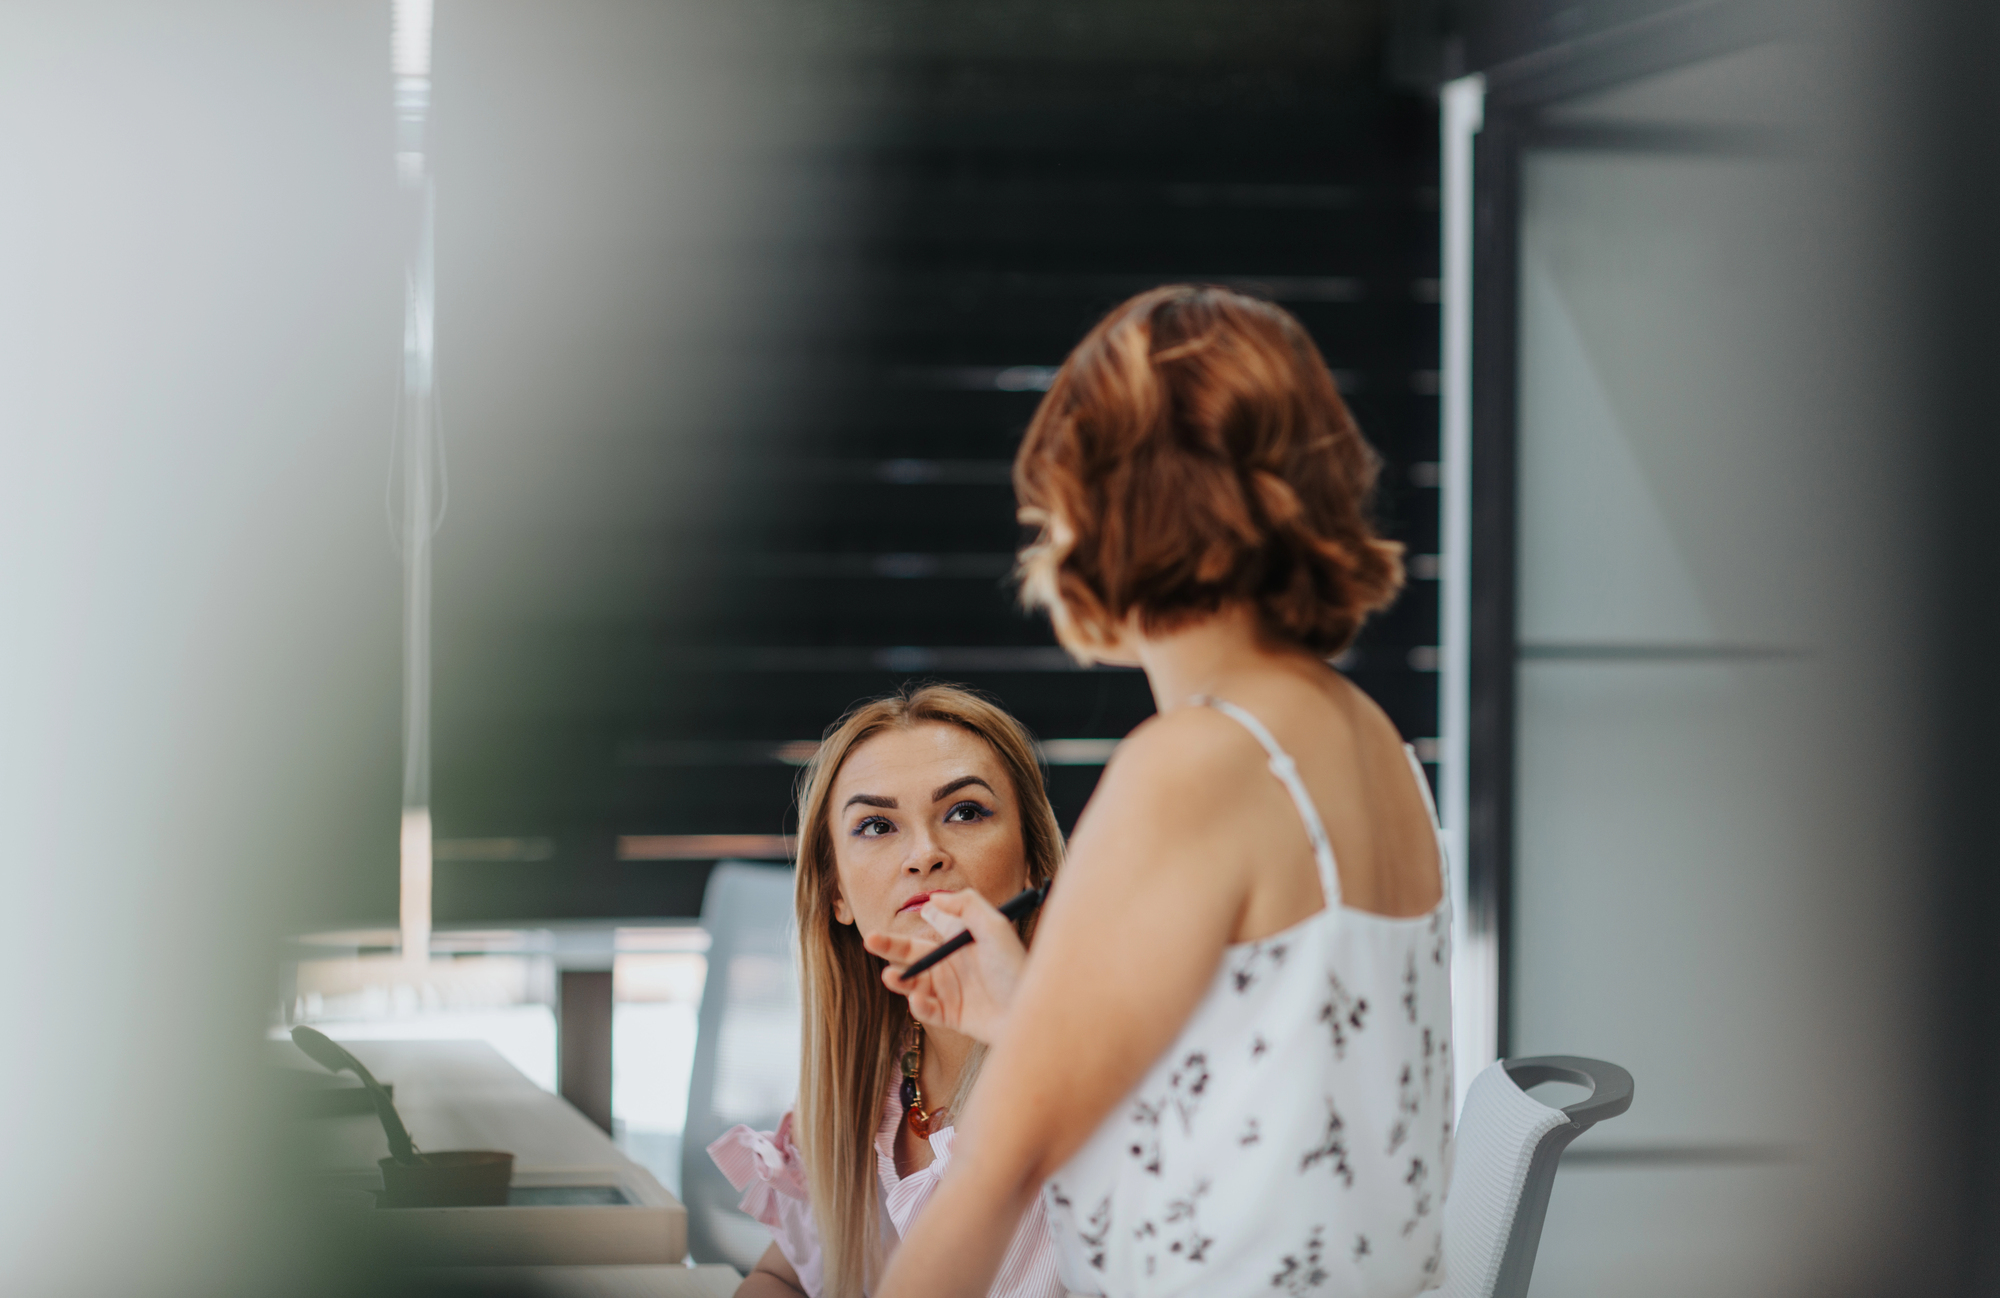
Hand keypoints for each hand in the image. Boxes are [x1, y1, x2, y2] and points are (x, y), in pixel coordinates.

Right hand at [865, 889, 1027, 1044]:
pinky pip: (926, 1010)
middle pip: (913, 952)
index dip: (924, 916)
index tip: (913, 908)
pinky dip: (919, 1005)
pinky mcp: (951, 1015)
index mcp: (962, 940)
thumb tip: (934, 898)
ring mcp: (949, 990)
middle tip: (870, 939)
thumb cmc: (1015, 967)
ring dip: (899, 979)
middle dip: (890, 946)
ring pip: (913, 982)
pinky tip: (918, 999)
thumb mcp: (995, 928)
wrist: (1028, 1010)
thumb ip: (967, 906)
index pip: (937, 924)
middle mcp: (952, 963)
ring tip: (891, 977)